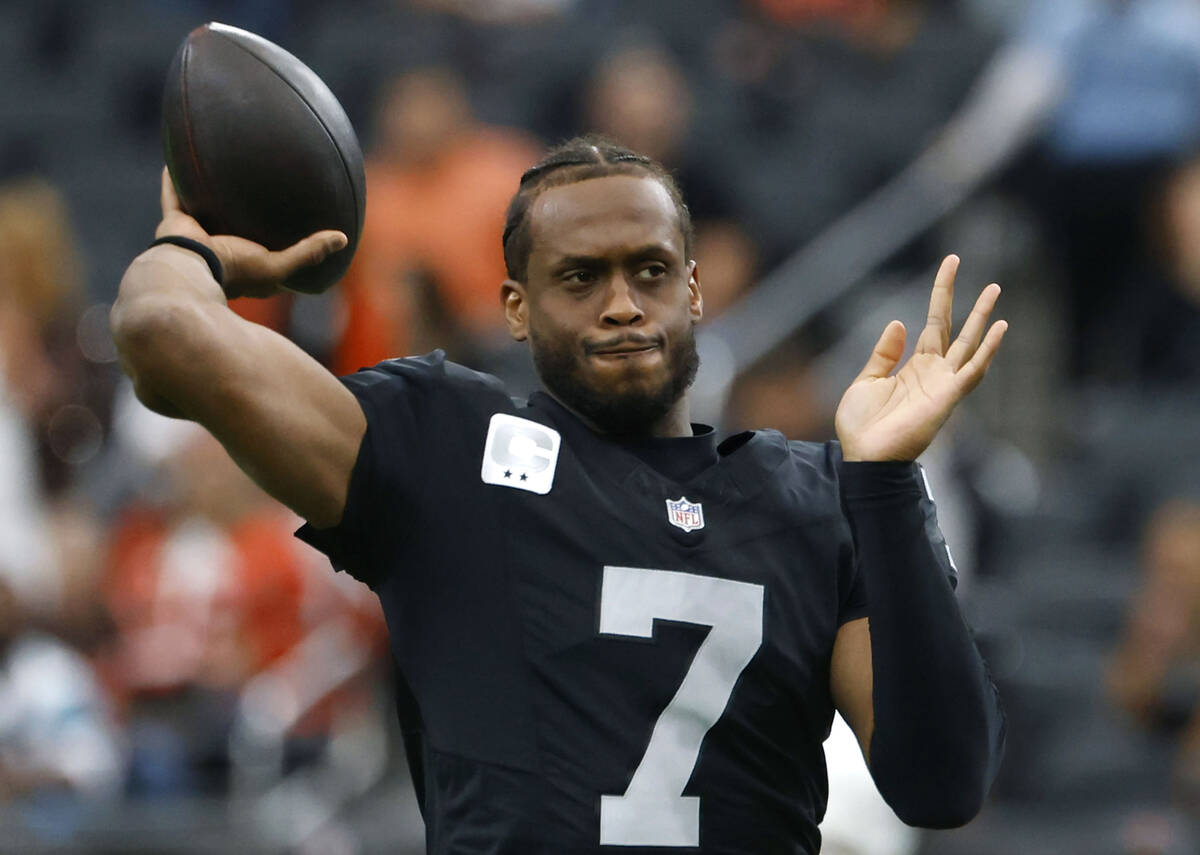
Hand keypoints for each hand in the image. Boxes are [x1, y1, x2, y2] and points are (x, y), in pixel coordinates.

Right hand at [154, 167, 346, 298]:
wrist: (187, 271)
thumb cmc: (233, 271)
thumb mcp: (277, 265)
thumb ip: (308, 252)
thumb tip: (343, 238)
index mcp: (245, 268)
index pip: (267, 258)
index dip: (281, 247)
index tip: (296, 230)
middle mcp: (219, 253)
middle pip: (234, 228)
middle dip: (244, 215)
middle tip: (259, 191)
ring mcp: (195, 238)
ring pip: (203, 210)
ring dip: (207, 194)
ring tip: (218, 172)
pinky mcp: (174, 225)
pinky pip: (174, 196)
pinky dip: (173, 181)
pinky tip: (176, 160)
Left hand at [834, 255, 1006, 461]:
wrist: (864, 456)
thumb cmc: (862, 426)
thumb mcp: (867, 380)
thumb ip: (884, 352)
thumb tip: (900, 322)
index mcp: (915, 366)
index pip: (934, 323)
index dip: (942, 294)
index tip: (951, 264)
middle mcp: (935, 372)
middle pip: (956, 328)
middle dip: (969, 302)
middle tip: (984, 275)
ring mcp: (944, 384)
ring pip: (970, 344)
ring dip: (983, 318)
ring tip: (995, 289)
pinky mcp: (948, 397)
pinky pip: (973, 370)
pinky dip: (988, 350)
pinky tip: (1001, 327)